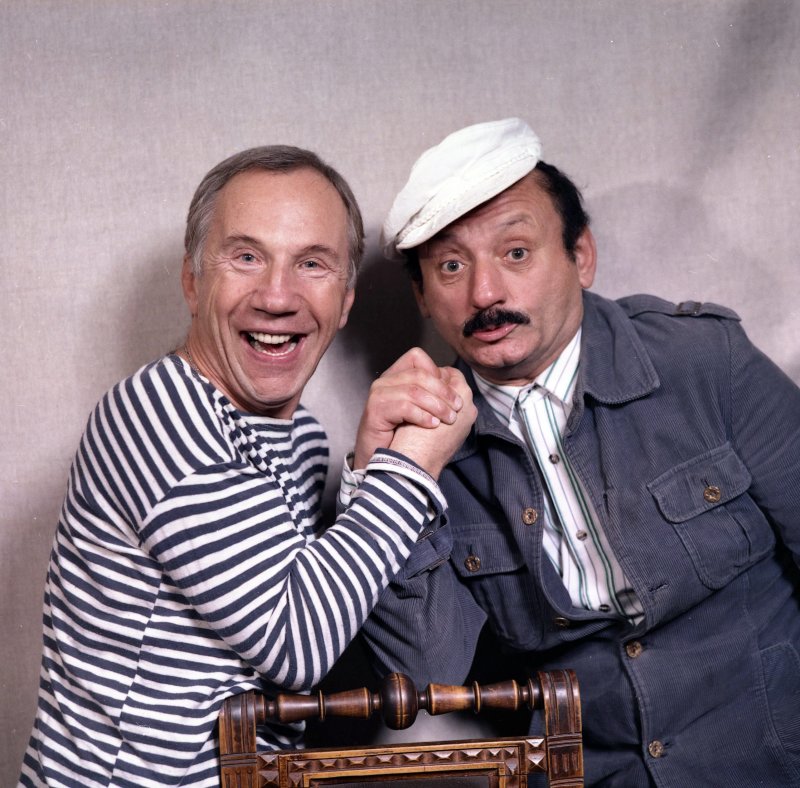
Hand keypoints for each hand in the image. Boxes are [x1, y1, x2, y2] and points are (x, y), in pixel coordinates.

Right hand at [353, 347, 465, 469]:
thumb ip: (432, 391)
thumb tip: (454, 378)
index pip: (417, 357)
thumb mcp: (422, 409)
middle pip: (419, 374)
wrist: (385, 463)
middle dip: (443, 391)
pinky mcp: (374, 410)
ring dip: (437, 406)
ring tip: (448, 419)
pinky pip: (404, 407)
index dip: (438, 373)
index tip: (452, 394)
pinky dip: (422, 416)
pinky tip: (432, 425)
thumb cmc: (405, 437)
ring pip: (413, 390)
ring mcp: (378, 394)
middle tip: (457, 408)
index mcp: (396, 377)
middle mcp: (384, 381)